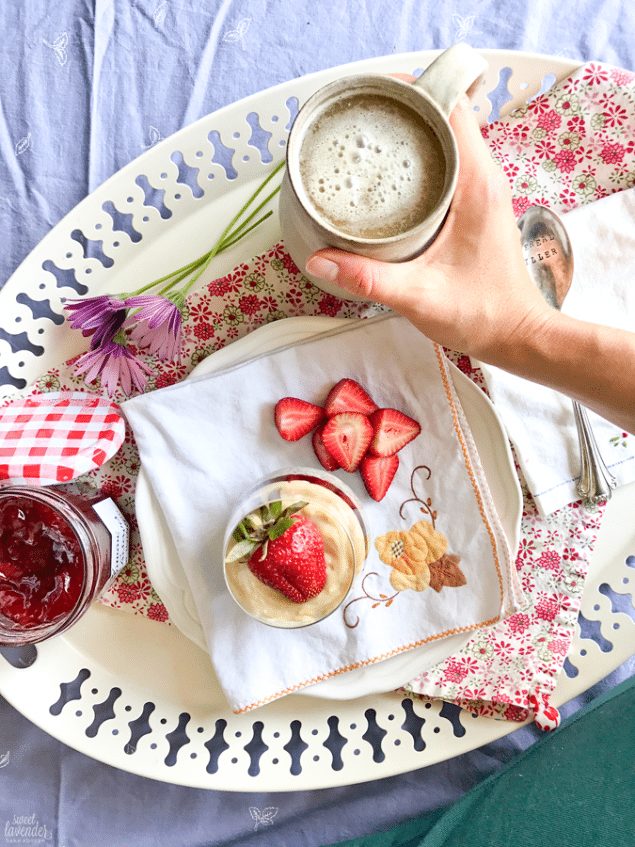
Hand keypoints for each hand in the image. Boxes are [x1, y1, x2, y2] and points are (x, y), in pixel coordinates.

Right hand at [305, 95, 553, 366]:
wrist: (517, 336)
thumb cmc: (482, 314)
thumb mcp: (419, 297)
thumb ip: (368, 279)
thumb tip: (319, 261)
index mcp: (478, 184)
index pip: (452, 108)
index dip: (413, 92)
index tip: (374, 98)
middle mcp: (484, 177)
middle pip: (444, 116)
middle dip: (402, 111)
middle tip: (358, 122)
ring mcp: (481, 190)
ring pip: (445, 139)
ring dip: (410, 134)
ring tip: (367, 142)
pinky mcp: (474, 205)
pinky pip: (446, 163)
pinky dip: (418, 159)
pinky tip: (388, 177)